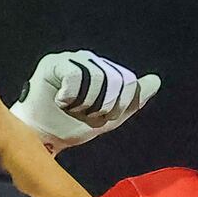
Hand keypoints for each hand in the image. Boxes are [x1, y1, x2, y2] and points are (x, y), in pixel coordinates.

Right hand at [9, 50, 161, 152]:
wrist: (41, 137)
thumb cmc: (70, 126)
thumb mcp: (108, 117)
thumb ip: (132, 100)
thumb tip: (156, 81)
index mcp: (102, 70)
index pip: (128, 82)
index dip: (118, 105)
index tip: (100, 117)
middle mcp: (88, 60)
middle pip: (116, 80)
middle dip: (103, 106)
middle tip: (84, 115)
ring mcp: (71, 59)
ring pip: (97, 78)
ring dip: (85, 103)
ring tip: (71, 109)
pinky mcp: (53, 63)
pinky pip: (76, 76)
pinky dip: (70, 97)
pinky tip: (60, 101)